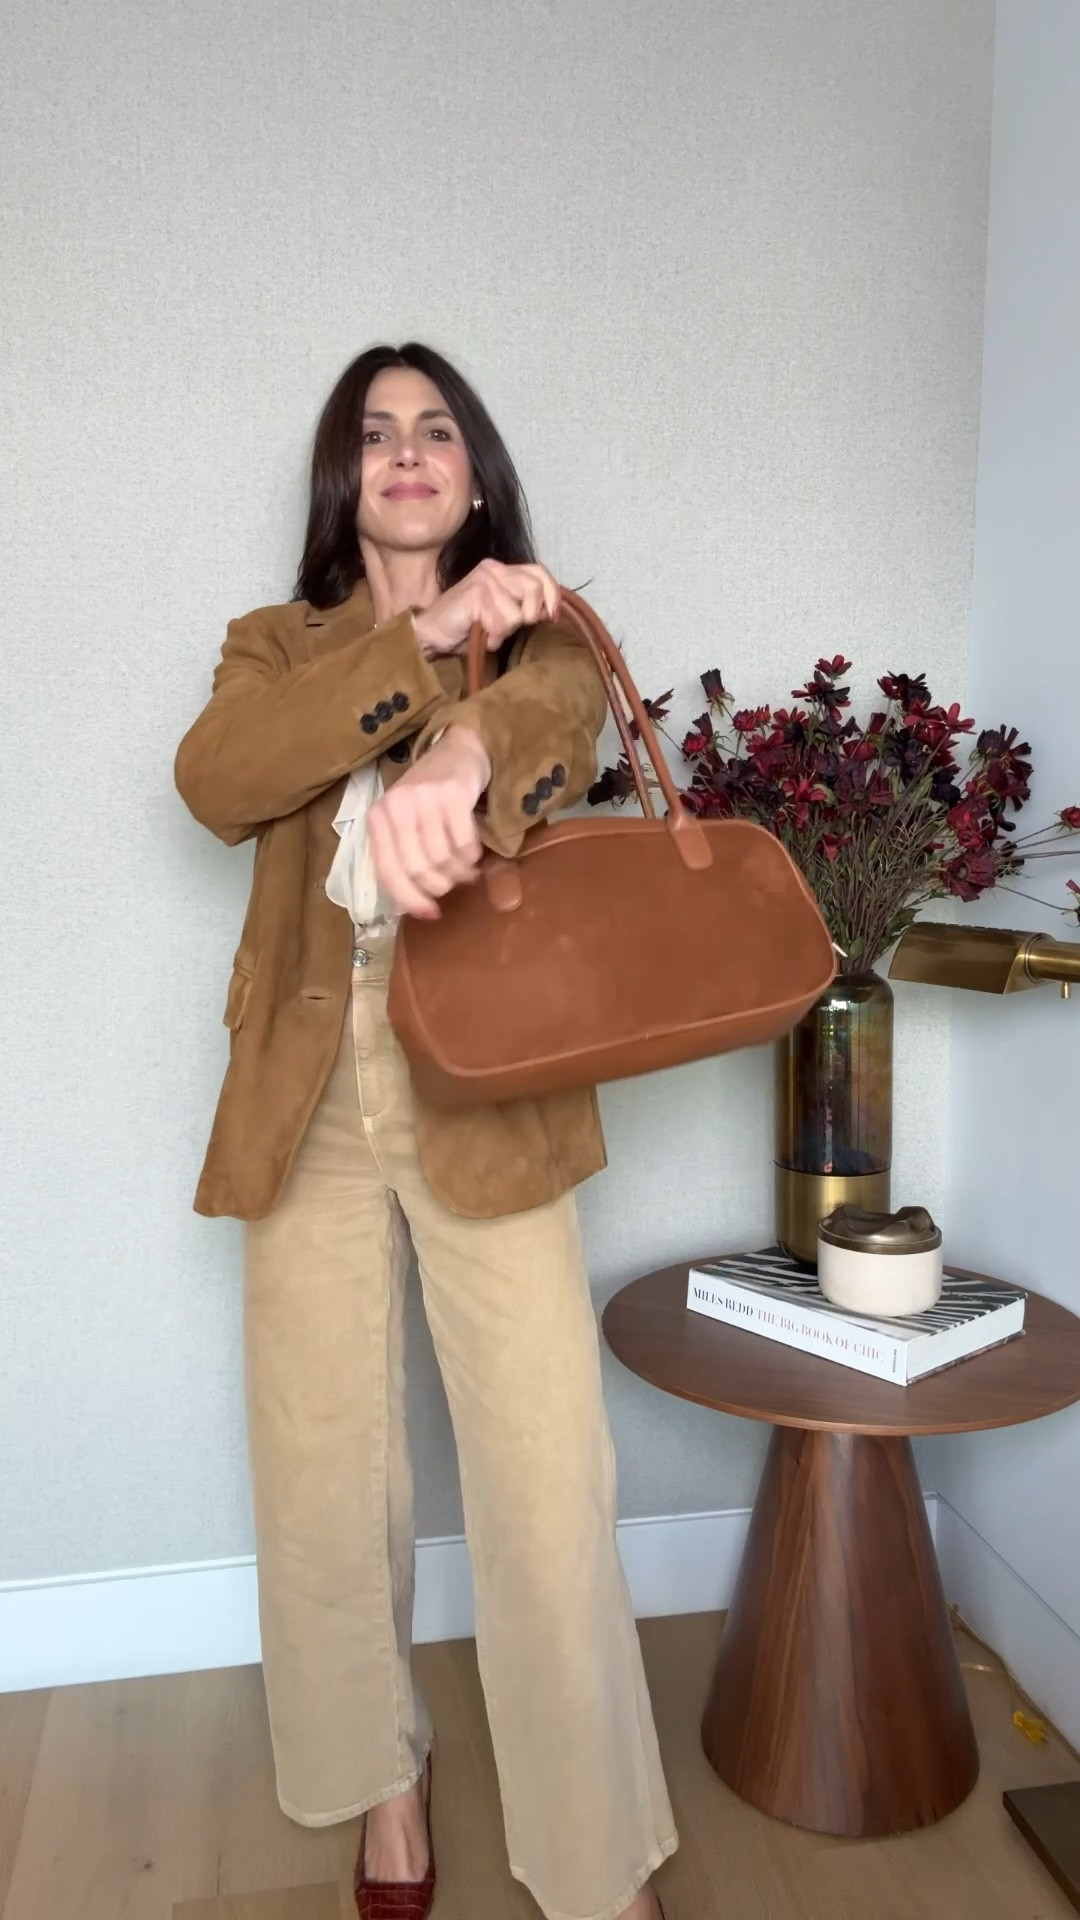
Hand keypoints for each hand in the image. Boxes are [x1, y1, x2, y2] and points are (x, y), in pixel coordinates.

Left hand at [368, 728, 492, 919]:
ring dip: (459, 873)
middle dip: (440, 886)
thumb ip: (401, 859)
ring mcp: (424, 798)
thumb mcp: (404, 824)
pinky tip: (473, 853)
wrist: (456, 751)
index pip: (388, 871)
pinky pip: (465, 843)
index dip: (409, 899)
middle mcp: (396, 806)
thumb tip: (412, 910)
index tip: (430, 913)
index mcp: (377, 818)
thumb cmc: (427, 798)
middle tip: (452, 883)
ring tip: (465, 868)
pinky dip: (472, 856)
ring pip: (443, 859)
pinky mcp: (453, 793)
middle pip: (418, 870)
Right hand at [412, 560, 560, 658]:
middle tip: (511, 627)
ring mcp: (484, 580)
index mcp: (502, 568)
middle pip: (535, 589)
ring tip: (490, 631)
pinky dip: (494, 637)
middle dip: (529, 616)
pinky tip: (481, 634)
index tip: (552, 617)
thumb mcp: (502, 612)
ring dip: (507, 630)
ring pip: (518, 612)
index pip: (539, 572)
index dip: (552, 594)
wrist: (432, 633)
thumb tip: (550, 612)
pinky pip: (501, 623)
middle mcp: (494, 568)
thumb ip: (524, 605)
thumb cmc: (467, 626)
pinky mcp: (476, 595)